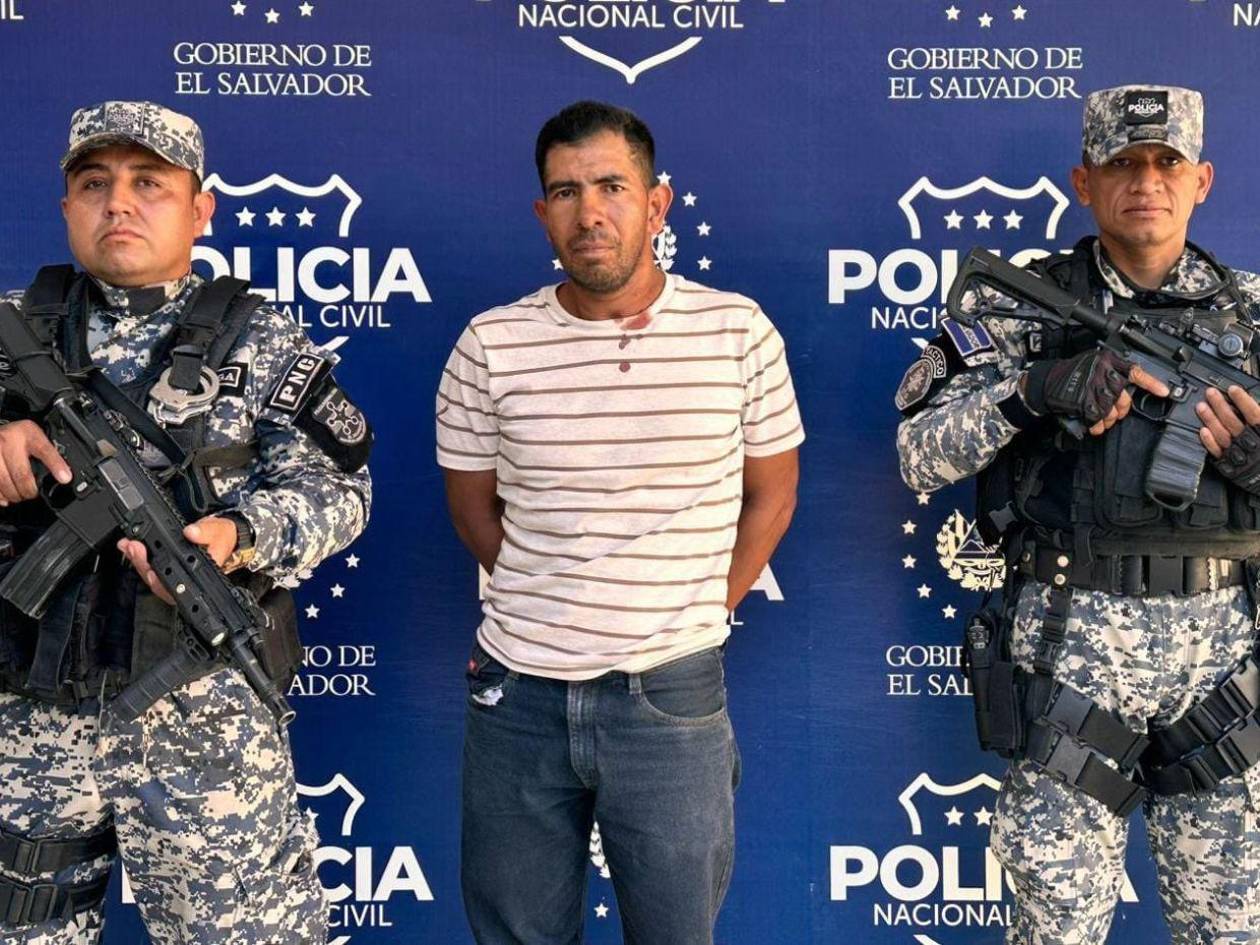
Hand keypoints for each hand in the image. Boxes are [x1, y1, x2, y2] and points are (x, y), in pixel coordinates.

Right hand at [0, 420, 72, 504]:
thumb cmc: (15, 437)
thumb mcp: (33, 435)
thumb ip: (48, 452)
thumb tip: (64, 475)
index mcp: (27, 433)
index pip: (44, 450)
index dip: (56, 466)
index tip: (65, 478)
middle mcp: (8, 441)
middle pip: (23, 476)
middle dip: (30, 491)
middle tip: (32, 492)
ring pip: (5, 484)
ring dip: (15, 495)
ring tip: (19, 493)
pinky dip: (1, 496)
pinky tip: (5, 494)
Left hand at [117, 516, 237, 604]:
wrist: (220, 536)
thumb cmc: (222, 539)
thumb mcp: (220, 531)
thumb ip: (206, 532)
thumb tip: (191, 533)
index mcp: (199, 577)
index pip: (177, 586)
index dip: (161, 582)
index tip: (151, 570)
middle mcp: (184, 581)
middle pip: (158, 583)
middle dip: (142, 565)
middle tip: (135, 548)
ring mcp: (172, 575)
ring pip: (150, 576)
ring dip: (137, 560)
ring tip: (129, 545)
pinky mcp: (164, 567)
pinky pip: (148, 566)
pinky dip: (137, 556)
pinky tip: (129, 545)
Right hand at [1024, 350, 1169, 436]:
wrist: (1047, 381)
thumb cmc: (1072, 374)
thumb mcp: (1095, 365)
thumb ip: (1112, 373)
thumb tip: (1129, 390)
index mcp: (1108, 362)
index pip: (1135, 372)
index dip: (1151, 383)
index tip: (1164, 392)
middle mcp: (1103, 373)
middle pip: (1123, 398)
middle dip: (1121, 410)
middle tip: (1117, 413)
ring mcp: (1092, 388)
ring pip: (1111, 411)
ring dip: (1107, 420)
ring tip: (1102, 421)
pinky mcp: (1083, 402)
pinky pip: (1097, 418)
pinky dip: (1096, 425)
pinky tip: (1094, 425)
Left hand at [1198, 386, 1259, 491]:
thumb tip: (1250, 403)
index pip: (1254, 414)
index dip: (1243, 401)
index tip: (1233, 389)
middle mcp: (1250, 443)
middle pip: (1233, 421)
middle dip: (1220, 406)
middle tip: (1210, 393)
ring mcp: (1238, 454)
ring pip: (1222, 434)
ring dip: (1210, 419)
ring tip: (1201, 407)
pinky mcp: (1228, 464)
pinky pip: (1217, 451)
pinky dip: (1209, 441)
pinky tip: (1202, 430)